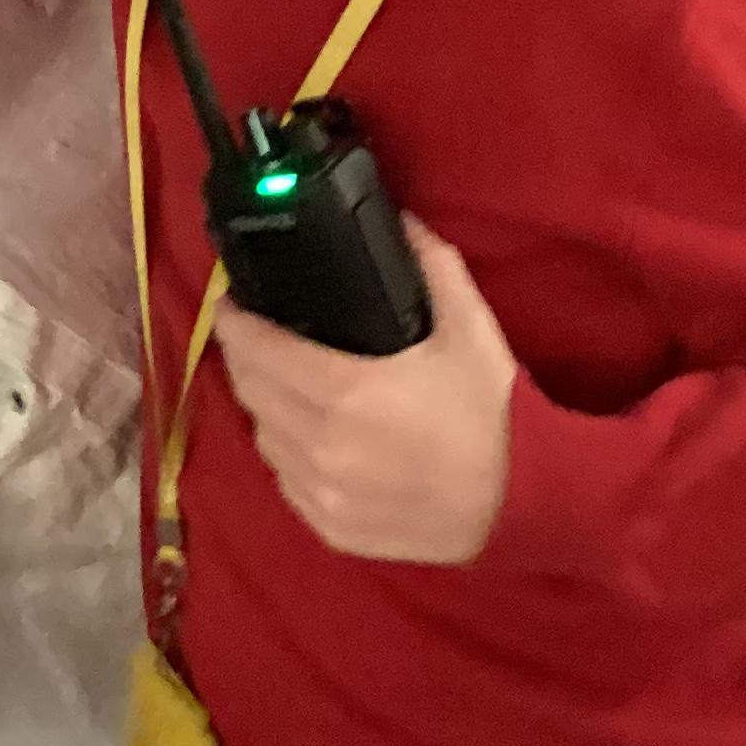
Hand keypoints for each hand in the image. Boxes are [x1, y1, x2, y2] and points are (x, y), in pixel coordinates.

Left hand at [213, 220, 517, 562]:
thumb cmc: (488, 415)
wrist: (516, 506)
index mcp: (345, 389)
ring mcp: (319, 492)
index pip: (256, 349)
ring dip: (265, 406)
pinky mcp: (327, 526)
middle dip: (245, 358)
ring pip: (262, 436)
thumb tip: (401, 220)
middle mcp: (320, 444)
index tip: (229, 304)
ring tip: (287, 386)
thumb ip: (432, 267)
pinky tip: (311, 437)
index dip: (233, 322)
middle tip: (258, 337)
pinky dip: (287, 451)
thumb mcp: (471, 330)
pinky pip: (284, 478)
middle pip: (249, 391)